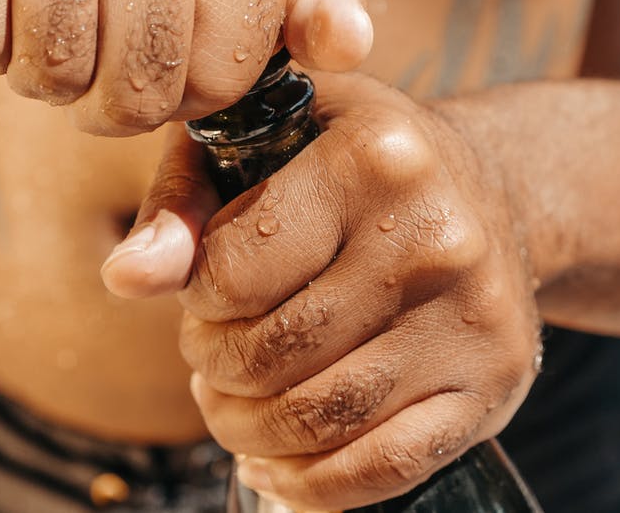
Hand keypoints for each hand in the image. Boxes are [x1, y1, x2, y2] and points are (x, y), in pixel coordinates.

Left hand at [101, 72, 542, 509]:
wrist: (491, 191)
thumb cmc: (354, 164)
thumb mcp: (269, 140)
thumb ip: (185, 201)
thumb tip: (127, 278)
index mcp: (374, 159)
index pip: (234, 272)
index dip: (197, 300)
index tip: (206, 295)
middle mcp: (435, 238)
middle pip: (273, 355)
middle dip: (215, 370)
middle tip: (210, 357)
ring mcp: (472, 320)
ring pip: (320, 420)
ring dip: (247, 432)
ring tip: (232, 408)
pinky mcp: (492, 387)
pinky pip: (383, 468)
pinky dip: (310, 486)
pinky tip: (275, 464)